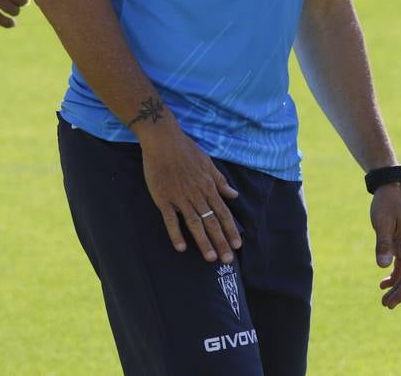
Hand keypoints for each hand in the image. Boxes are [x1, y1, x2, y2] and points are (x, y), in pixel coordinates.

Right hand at [140, 125, 242, 263]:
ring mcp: (180, 197)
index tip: (237, 244)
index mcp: (208, 186)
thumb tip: (234, 195)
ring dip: (203, 241)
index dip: (231, 229)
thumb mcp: (208, 163)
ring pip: (195, 223)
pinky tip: (181, 248)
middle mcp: (197, 194)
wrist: (163, 140)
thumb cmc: (186, 150)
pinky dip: (176, 233)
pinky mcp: (163, 198)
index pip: (223, 212)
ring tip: (210, 258)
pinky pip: (171, 219)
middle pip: (212, 221)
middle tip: (228, 260)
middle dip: (221, 241)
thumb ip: (220, 181)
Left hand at [371, 185, 400, 307]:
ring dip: (397, 286)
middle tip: (387, 305)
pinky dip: (394, 275)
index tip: (398, 301)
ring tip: (384, 301)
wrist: (390, 188)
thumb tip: (382, 266)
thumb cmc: (386, 203)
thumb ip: (383, 243)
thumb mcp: (382, 222)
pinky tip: (383, 283)